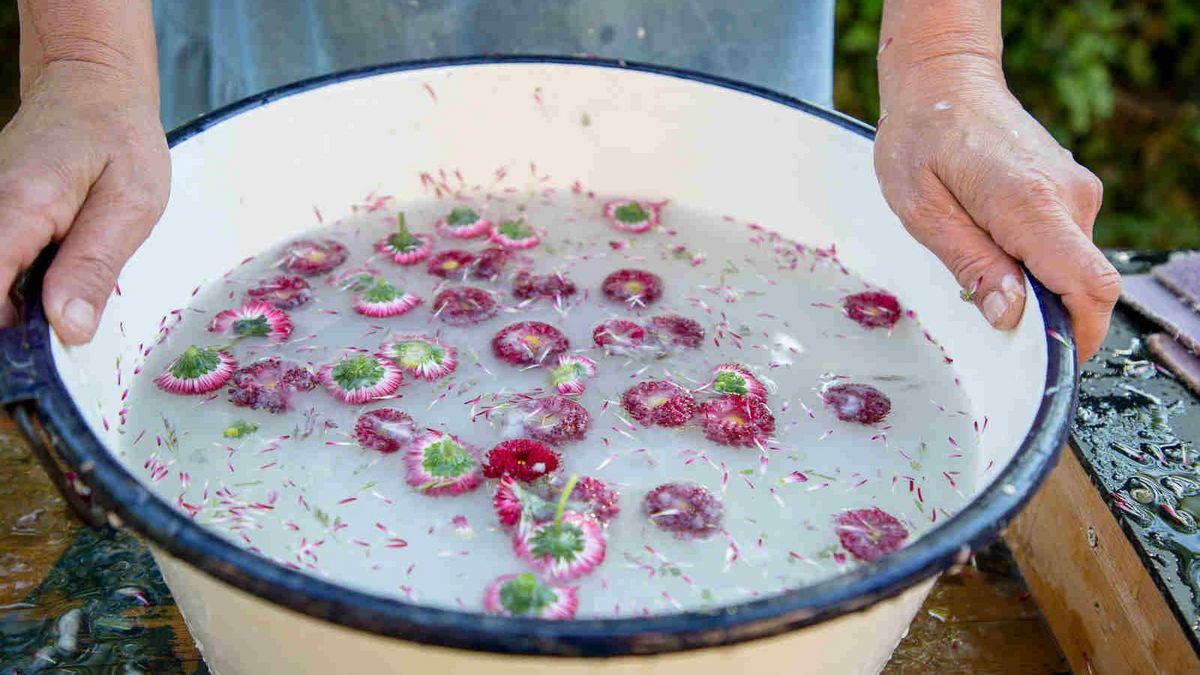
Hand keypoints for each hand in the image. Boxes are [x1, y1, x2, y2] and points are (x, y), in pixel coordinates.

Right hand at [0, 59, 168, 343]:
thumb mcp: (130, 205)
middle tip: (73, 328)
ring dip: (25, 309)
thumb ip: (94, 267)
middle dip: (21, 328)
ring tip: (74, 295)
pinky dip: (24, 289)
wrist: (91, 87)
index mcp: (20, 207)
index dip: (11, 335)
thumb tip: (68, 329)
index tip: (44, 356)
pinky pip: (0, 272)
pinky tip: (60, 280)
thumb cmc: (119, 139)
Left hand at [874, 53, 1120, 361]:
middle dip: (1044, 315)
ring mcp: (1077, 193)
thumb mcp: (922, 209)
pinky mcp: (1070, 193)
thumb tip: (1011, 316)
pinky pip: (1062, 247)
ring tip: (975, 259)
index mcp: (1032, 203)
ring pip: (1070, 268)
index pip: (1088, 284)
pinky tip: (988, 243)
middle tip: (983, 309)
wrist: (945, 80)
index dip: (1076, 334)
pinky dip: (1033, 263)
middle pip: (1083, 285)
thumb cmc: (921, 138)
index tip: (1043, 361)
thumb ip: (971, 263)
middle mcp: (1070, 198)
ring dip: (1033, 284)